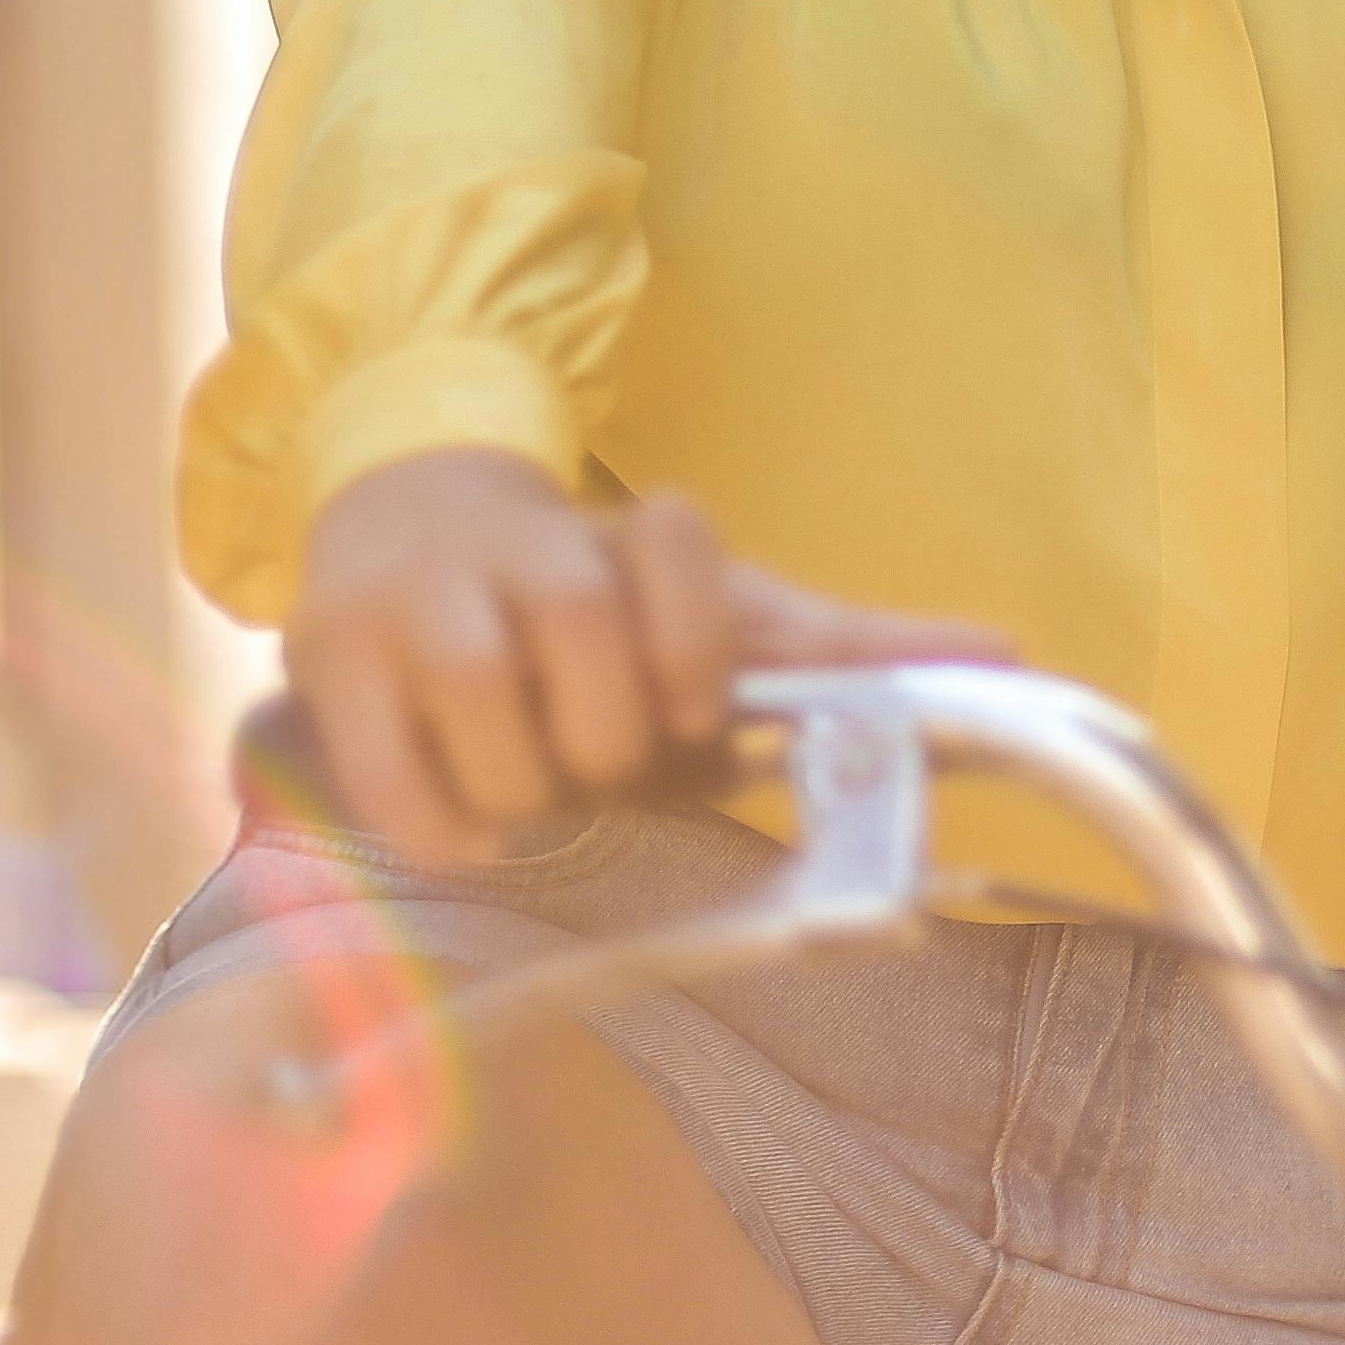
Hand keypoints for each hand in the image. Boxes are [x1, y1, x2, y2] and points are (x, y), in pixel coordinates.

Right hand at [290, 448, 1009, 860]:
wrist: (412, 517)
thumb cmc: (593, 605)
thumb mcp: (718, 613)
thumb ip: (845, 649)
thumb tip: (1013, 653)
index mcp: (626, 538)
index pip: (675, 549)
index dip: (693, 644)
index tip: (693, 711)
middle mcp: (521, 551)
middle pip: (584, 651)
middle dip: (602, 738)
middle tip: (591, 759)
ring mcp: (417, 599)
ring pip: (486, 709)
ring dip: (521, 784)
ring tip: (525, 787)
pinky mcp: (331, 657)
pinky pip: (395, 780)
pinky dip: (437, 827)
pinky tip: (461, 826)